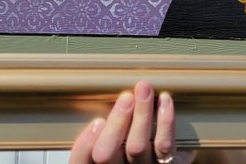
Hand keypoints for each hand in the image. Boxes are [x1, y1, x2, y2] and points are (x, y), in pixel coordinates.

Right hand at [71, 81, 193, 163]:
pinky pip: (164, 145)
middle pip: (107, 154)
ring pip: (137, 147)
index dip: (85, 143)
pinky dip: (165, 121)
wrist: (160, 161)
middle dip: (116, 122)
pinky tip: (164, 100)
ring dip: (141, 114)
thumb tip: (100, 110)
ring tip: (144, 88)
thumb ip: (101, 131)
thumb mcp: (110, 142)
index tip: (97, 121)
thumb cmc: (130, 150)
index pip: (80, 161)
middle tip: (126, 97)